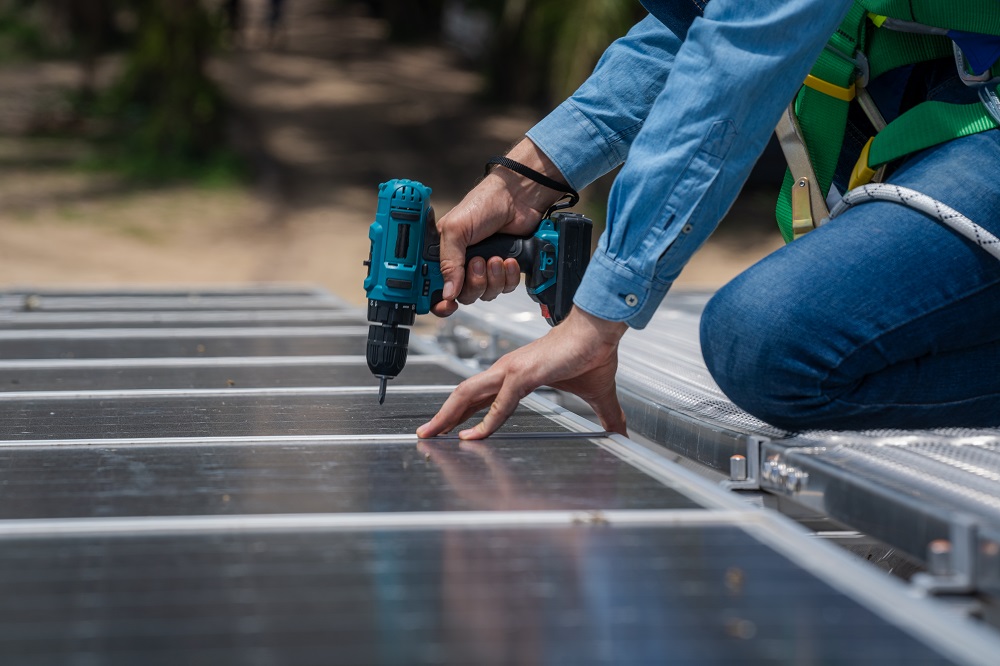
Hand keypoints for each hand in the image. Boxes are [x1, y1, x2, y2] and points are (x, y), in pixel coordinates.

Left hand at [416, 307, 628, 438]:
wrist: (602, 329)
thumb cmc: (594, 353)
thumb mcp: (596, 396)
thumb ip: (605, 417)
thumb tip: (620, 434)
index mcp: (516, 373)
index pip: (480, 396)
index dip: (463, 414)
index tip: (451, 430)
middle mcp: (507, 369)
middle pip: (464, 394)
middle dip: (443, 416)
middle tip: (425, 434)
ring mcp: (512, 370)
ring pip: (468, 394)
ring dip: (448, 416)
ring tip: (431, 434)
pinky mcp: (524, 374)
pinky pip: (500, 403)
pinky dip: (486, 421)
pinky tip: (476, 436)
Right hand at [431, 138, 566, 316]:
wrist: (517, 198)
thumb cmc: (483, 204)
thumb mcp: (456, 230)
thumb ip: (449, 263)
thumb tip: (447, 292)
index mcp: (444, 254)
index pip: (435, 287)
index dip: (440, 300)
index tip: (447, 304)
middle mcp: (462, 264)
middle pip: (464, 295)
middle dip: (474, 282)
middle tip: (478, 262)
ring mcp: (484, 268)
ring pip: (486, 294)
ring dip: (493, 278)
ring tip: (496, 257)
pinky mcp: (503, 269)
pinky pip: (505, 288)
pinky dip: (508, 276)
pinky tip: (508, 259)